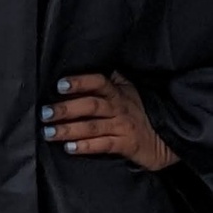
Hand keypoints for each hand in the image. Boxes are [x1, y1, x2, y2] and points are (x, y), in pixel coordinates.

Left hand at [40, 72, 179, 170]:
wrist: (167, 137)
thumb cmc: (142, 112)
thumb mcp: (130, 91)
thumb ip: (112, 80)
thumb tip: (93, 64)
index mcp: (118, 92)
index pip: (98, 82)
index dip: (80, 82)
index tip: (60, 85)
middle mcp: (119, 108)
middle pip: (90, 105)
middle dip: (66, 108)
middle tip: (45, 113)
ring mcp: (122, 126)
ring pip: (92, 126)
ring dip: (68, 129)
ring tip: (49, 132)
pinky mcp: (126, 144)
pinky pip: (103, 145)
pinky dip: (86, 146)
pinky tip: (70, 148)